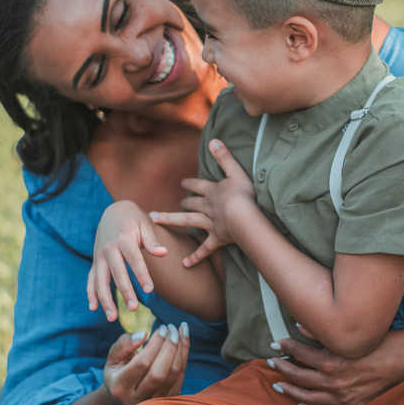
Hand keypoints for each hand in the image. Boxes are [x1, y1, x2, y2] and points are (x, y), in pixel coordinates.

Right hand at [88, 200, 168, 320]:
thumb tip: (163, 253)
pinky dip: (90, 293)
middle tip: (133, 308)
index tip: (150, 289)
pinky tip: (93, 308)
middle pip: (116, 273)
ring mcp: (99, 257)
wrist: (113, 211)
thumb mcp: (144, 225)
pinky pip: (90, 279)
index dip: (141, 274)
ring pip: (100, 280)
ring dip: (105, 299)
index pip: (134, 259)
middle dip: (124, 291)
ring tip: (112, 317)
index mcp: (123, 239)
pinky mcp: (95, 262)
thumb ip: (152, 241)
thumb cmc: (133, 220)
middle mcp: (109, 249)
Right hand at [103, 324, 189, 404]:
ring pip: (173, 375)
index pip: (142, 363)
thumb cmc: (118, 369)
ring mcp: (153, 402)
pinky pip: (180, 376)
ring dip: (180, 351)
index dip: (155, 344)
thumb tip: (143, 334)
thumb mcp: (113, 356)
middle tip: (171, 329)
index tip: (161, 328)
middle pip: (159, 373)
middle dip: (169, 348)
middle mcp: (136, 399)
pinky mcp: (167, 399)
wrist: (125, 394)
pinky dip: (184, 356)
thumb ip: (124, 344)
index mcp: (120, 387)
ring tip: (178, 331)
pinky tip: (183, 339)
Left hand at [159, 138, 256, 266]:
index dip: (190, 184)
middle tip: (177, 203)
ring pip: (188, 222)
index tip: (183, 184)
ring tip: (158, 219)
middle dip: (184, 202)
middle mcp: (207, 207)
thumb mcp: (237, 171)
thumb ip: (225, 157)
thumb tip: (214, 140)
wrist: (244, 218)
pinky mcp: (216, 239)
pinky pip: (204, 250)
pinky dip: (195, 257)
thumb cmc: (244, 195)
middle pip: (191, 204)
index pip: (198, 186)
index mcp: (213, 192)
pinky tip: (185, 264)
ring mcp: (210, 224)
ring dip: (173, 220)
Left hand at [267, 322, 403, 404]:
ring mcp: (343, 398)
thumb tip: (299, 325)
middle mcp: (335, 383)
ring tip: (279, 384)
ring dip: (291, 390)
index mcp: (333, 362)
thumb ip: (323, 332)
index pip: (300, 354)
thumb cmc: (382, 342)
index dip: (286, 347)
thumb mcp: (351, 335)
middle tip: (271, 363)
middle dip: (283, 369)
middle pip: (300, 377)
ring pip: (309, 397)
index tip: (276, 343)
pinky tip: (301, 403)